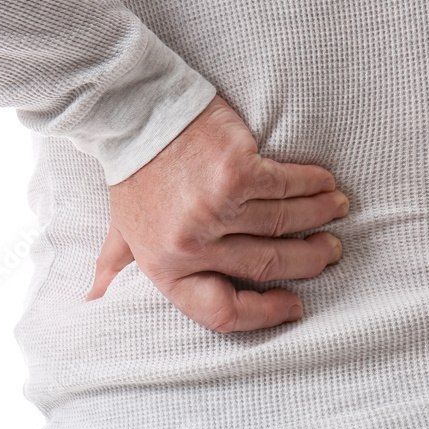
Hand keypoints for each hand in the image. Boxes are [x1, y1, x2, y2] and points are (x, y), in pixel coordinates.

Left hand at [86, 94, 347, 332]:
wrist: (133, 114)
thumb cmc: (133, 173)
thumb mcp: (121, 227)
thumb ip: (117, 264)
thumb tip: (93, 299)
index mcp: (164, 268)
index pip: (220, 311)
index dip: (264, 314)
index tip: (294, 306)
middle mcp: (191, 246)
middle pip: (267, 265)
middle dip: (308, 260)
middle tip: (329, 252)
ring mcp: (215, 209)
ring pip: (284, 222)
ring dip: (318, 217)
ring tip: (335, 211)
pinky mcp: (236, 172)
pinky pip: (287, 186)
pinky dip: (312, 185)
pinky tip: (325, 183)